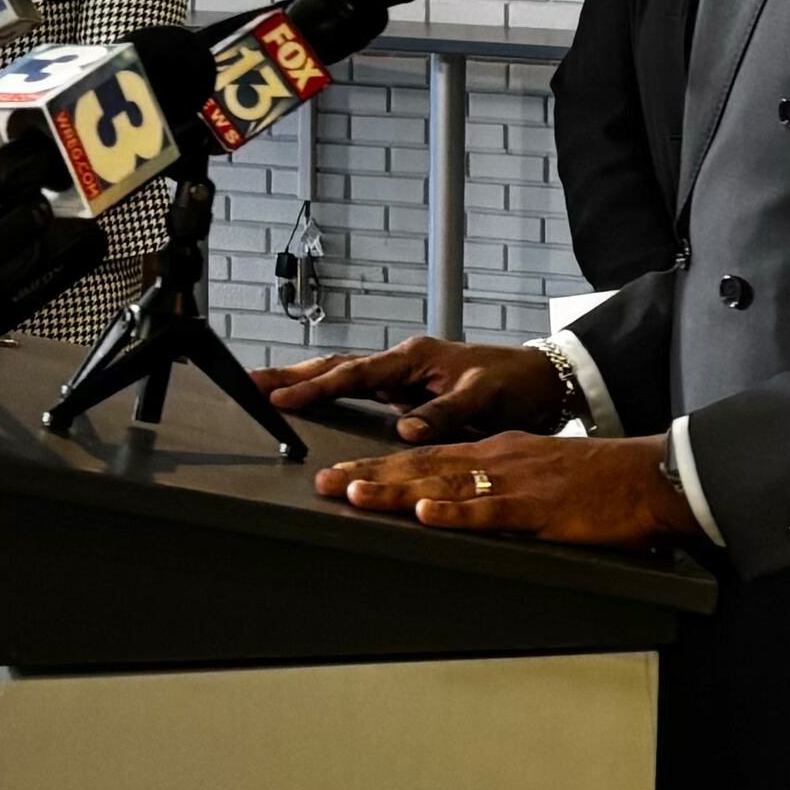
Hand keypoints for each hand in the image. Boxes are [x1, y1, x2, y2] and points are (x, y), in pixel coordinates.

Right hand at [264, 336, 573, 442]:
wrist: (542, 382)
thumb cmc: (516, 385)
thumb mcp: (483, 399)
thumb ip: (444, 413)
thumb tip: (405, 430)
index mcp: (414, 359)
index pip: (354, 375)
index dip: (315, 388)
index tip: (279, 399)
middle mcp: (402, 364)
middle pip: (336, 368)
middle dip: (291, 376)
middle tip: (247, 382)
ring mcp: (402, 377)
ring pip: (343, 377)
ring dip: (304, 382)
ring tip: (263, 390)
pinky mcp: (406, 392)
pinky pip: (359, 391)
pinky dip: (330, 393)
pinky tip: (309, 403)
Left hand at [314, 431, 692, 544]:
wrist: (651, 476)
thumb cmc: (602, 482)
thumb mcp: (541, 475)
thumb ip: (502, 488)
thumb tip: (462, 506)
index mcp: (498, 452)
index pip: (427, 456)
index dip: (380, 465)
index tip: (341, 473)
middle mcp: (498, 459)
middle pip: (421, 465)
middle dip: (368, 473)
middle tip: (322, 482)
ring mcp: (516, 482)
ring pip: (443, 484)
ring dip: (394, 489)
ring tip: (350, 494)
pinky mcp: (538, 508)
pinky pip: (488, 511)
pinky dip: (454, 512)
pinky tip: (424, 514)